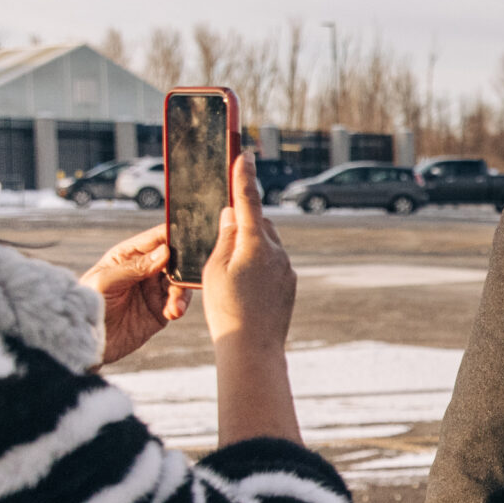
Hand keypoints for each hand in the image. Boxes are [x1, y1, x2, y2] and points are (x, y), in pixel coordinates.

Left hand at [80, 227, 191, 366]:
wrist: (87, 340)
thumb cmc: (88, 304)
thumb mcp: (106, 281)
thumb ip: (135, 266)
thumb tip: (165, 251)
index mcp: (129, 255)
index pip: (156, 238)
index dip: (173, 235)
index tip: (188, 241)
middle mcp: (145, 269)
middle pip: (175, 260)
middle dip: (183, 268)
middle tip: (183, 280)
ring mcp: (154, 289)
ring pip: (180, 282)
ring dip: (181, 292)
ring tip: (174, 307)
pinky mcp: (161, 309)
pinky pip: (179, 303)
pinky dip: (179, 306)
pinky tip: (171, 313)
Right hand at [203, 150, 296, 350]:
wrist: (252, 349)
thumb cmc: (226, 309)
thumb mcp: (214, 269)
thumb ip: (225, 237)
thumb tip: (233, 214)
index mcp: (255, 243)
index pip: (248, 200)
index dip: (244, 175)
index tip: (245, 153)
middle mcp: (277, 252)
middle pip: (259, 223)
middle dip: (243, 221)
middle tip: (223, 234)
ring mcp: (286, 269)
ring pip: (267, 245)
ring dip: (251, 247)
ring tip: (230, 272)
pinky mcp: (289, 285)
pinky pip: (273, 265)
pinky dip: (259, 266)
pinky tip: (244, 288)